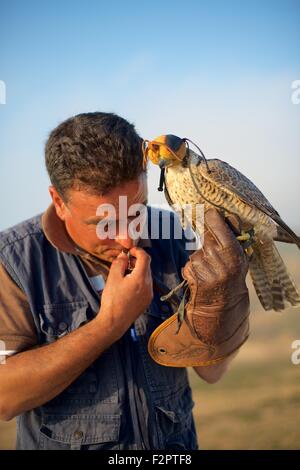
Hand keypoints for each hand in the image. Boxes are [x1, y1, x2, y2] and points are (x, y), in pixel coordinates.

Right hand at [96, 247, 152, 339]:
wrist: (114, 322)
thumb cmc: (112, 300)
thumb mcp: (113, 278)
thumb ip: (119, 263)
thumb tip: (124, 255)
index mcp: (141, 278)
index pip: (145, 257)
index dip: (138, 251)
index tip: (130, 251)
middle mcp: (149, 285)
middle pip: (147, 266)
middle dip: (137, 261)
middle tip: (125, 262)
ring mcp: (149, 294)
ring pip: (147, 276)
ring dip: (138, 271)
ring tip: (125, 273)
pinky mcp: (147, 300)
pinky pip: (146, 285)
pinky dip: (139, 280)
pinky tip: (128, 284)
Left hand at [181, 208, 249, 344]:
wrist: (222, 306)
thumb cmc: (231, 277)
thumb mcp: (239, 258)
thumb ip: (232, 238)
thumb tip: (225, 215)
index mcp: (234, 253)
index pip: (218, 225)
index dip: (211, 217)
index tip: (209, 213)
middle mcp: (221, 260)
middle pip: (206, 236)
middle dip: (207, 237)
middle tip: (212, 247)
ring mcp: (206, 268)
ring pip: (197, 252)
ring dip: (200, 258)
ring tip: (210, 270)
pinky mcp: (194, 276)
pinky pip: (189, 265)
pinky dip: (193, 269)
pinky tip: (202, 278)